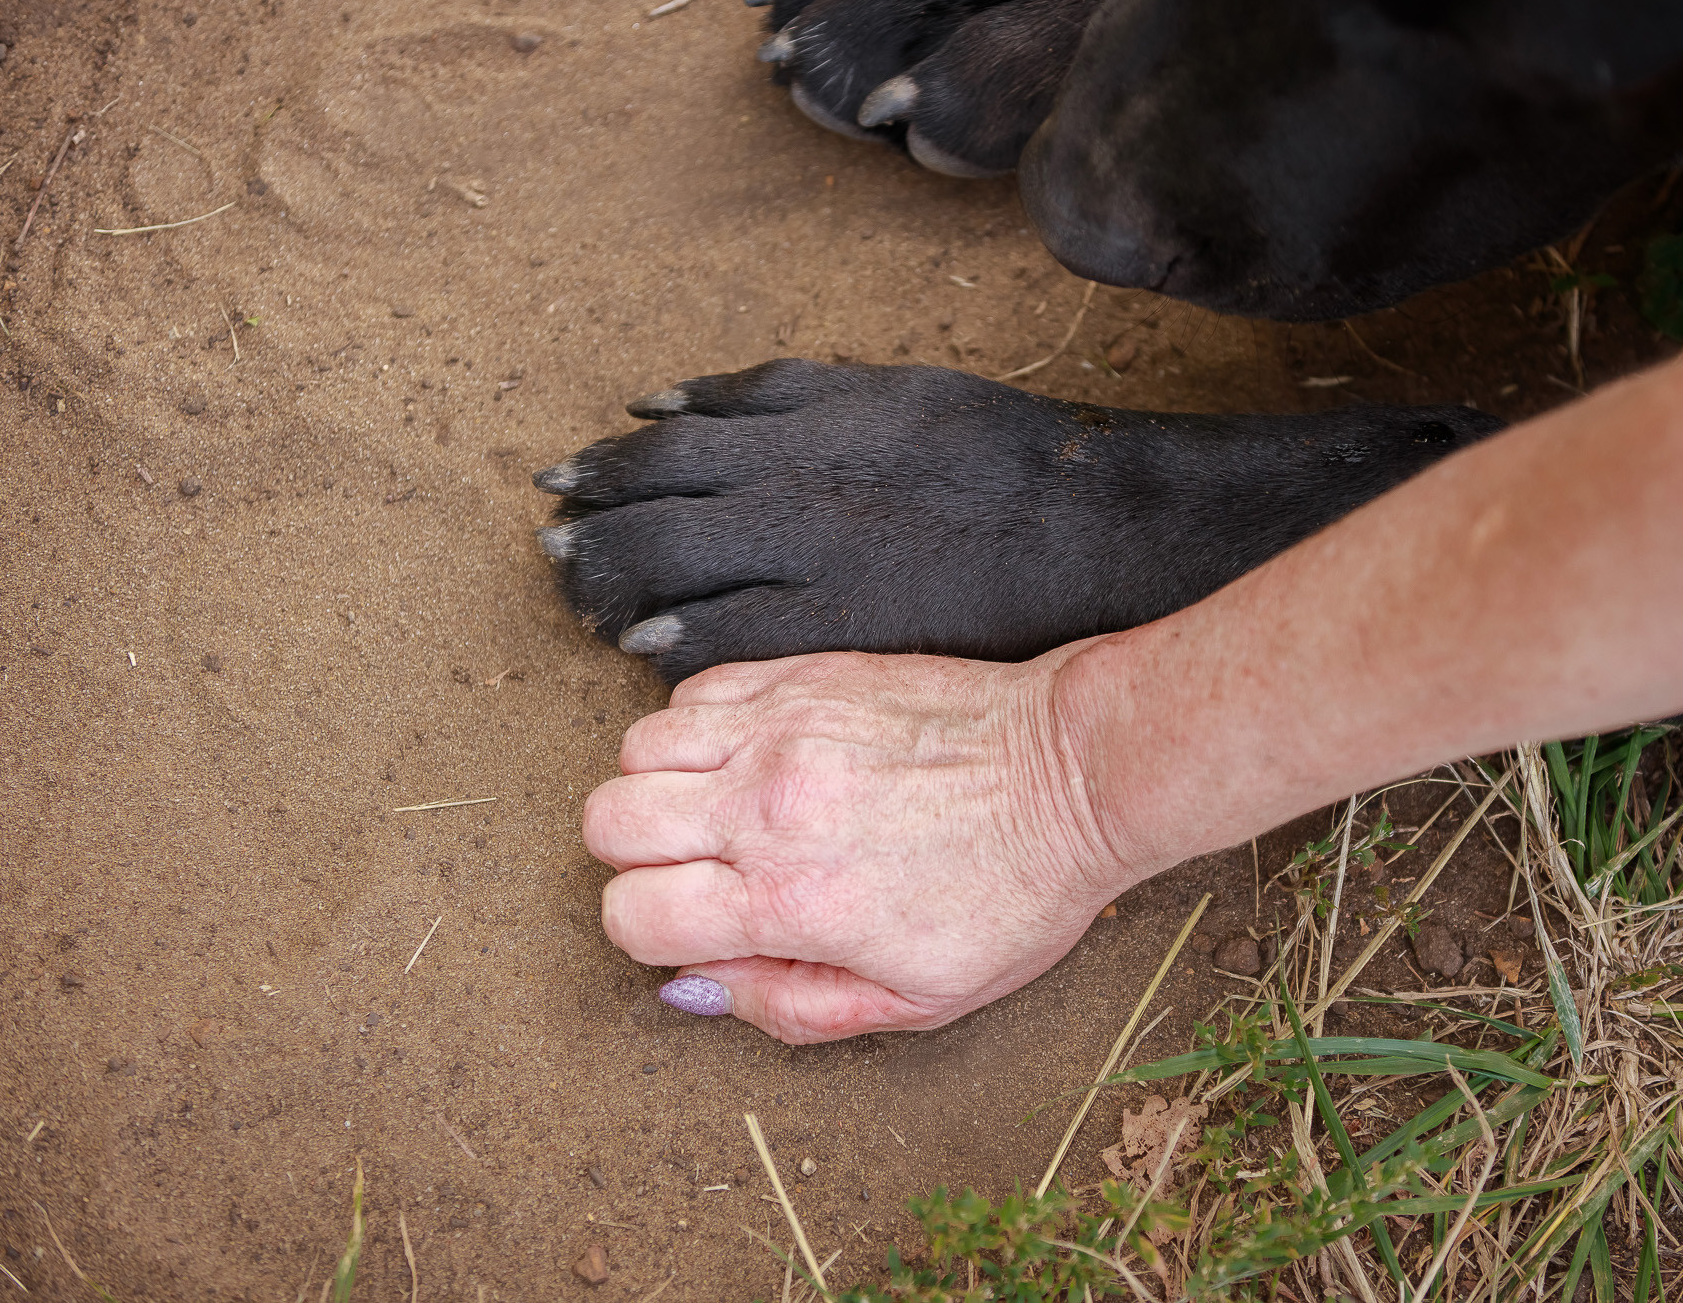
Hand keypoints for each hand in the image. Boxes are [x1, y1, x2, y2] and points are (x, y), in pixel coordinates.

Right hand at [585, 642, 1128, 1043]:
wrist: (1075, 772)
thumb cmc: (1012, 892)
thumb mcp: (918, 1002)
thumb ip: (790, 1008)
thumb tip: (693, 987)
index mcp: (792, 900)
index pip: (629, 914)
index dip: (651, 935)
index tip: (700, 931)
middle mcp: (768, 806)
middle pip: (607, 821)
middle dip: (637, 859)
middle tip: (701, 871)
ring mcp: (783, 728)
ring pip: (637, 747)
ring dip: (661, 786)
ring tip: (723, 810)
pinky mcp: (806, 675)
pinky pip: (695, 691)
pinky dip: (699, 727)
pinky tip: (750, 757)